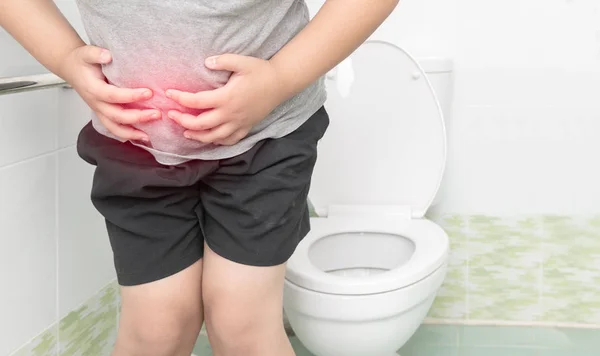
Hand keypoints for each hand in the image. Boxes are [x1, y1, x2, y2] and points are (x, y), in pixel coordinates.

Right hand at [60, 45, 159, 140]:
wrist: (71, 68)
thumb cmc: (81, 61)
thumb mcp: (86, 52)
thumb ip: (95, 53)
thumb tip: (108, 56)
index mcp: (93, 89)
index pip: (113, 95)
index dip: (131, 96)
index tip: (149, 93)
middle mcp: (96, 103)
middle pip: (117, 116)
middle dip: (138, 117)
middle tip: (157, 114)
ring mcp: (99, 111)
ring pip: (114, 128)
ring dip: (132, 133)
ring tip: (149, 136)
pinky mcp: (103, 114)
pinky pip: (114, 128)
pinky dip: (127, 135)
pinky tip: (141, 137)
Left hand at [165, 54, 283, 145]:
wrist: (280, 84)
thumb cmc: (260, 71)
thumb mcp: (241, 61)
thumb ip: (222, 61)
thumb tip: (206, 62)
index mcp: (226, 97)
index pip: (197, 101)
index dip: (180, 98)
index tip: (169, 94)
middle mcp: (231, 114)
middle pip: (200, 124)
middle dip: (183, 121)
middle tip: (171, 115)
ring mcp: (239, 123)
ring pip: (213, 137)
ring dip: (197, 136)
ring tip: (186, 132)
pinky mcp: (246, 127)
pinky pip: (229, 141)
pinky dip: (217, 142)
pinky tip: (210, 138)